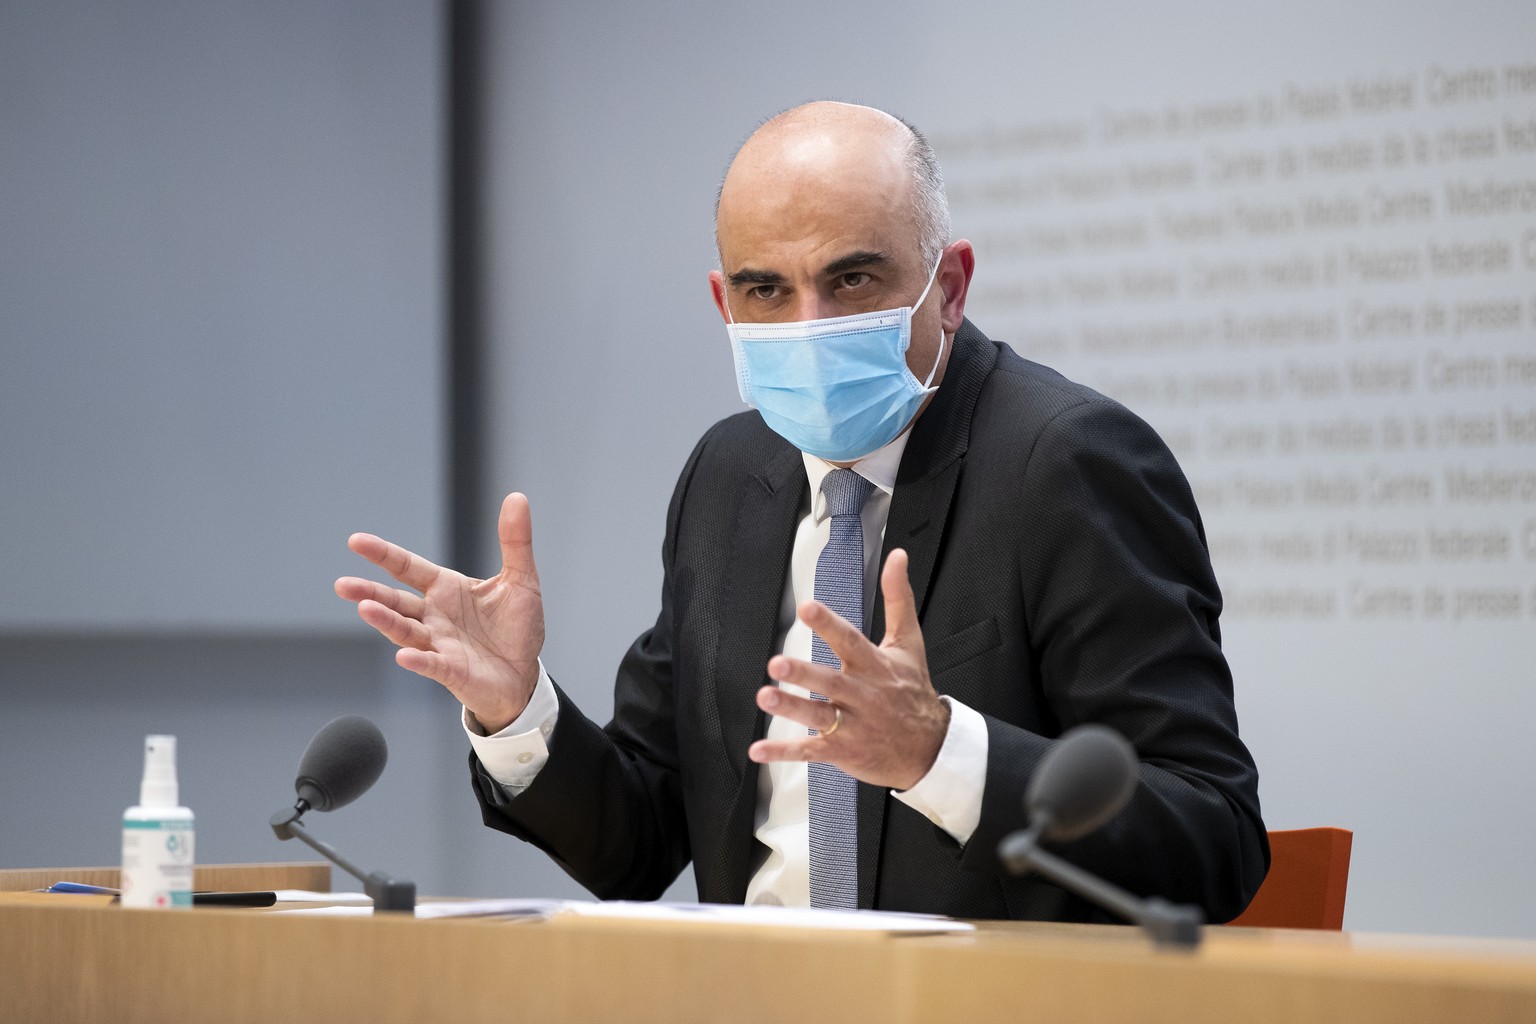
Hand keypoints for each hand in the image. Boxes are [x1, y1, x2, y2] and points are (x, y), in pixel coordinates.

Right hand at [334, 493, 545, 733]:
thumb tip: (517, 498)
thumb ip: (515, 541)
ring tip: (365, 609)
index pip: (408, 567)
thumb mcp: (521, 579)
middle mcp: (434, 616)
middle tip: (343, 585)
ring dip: (386, 621)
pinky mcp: (452, 671)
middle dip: (370, 592)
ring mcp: (439, 645)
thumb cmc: (516, 628)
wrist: (524, 674)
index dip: (383, 554)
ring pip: (406, 631)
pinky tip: (404, 657)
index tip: (356, 541)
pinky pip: (432, 665)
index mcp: (446, 589)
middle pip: (396, 601)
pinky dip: (418, 661)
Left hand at [748, 549, 950, 790]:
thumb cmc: (913, 691)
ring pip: (818, 715)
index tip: (807, 608)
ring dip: (790, 707)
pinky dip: (783, 751)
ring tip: (765, 697)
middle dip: (803, 672)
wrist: (930, 748)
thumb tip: (897, 557)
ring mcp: (852, 725)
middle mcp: (862, 694)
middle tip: (776, 663)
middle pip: (830, 681)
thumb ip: (898, 598)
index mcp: (874, 665)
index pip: (849, 640)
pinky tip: (758, 749)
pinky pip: (810, 750)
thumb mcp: (909, 642)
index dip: (828, 623)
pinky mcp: (842, 750)